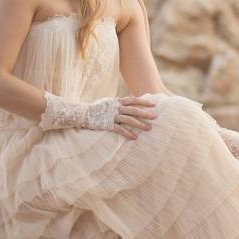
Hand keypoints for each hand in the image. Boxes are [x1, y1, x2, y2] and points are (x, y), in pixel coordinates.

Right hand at [38, 92, 157, 139]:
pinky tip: (135, 138)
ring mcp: (112, 116)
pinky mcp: (108, 125)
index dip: (144, 102)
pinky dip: (128, 134)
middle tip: (156, 116)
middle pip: (134, 110)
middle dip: (146, 113)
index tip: (154, 104)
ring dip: (140, 124)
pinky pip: (120, 129)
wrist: (82, 113)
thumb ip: (117, 103)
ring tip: (149, 128)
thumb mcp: (108, 102)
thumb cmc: (95, 108)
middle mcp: (116, 108)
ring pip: (130, 120)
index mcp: (117, 101)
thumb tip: (127, 105)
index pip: (133, 100)